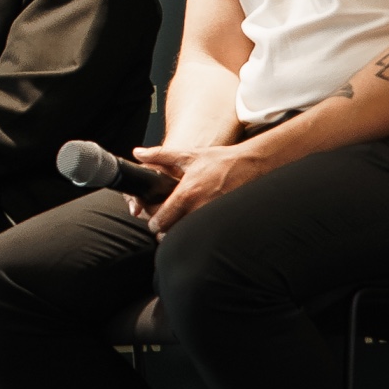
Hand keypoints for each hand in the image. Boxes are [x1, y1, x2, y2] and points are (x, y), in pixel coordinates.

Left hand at [136, 142, 260, 234]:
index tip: (154, 217)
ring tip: (180, 221)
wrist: (250, 165)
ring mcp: (210, 218)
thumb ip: (160, 155)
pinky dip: (197, 232)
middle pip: (170, 233)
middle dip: (165, 229)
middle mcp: (198, 209)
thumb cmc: (220, 161)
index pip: (160, 221)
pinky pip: (203, 234)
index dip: (153, 221)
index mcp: (186, 195)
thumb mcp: (188, 155)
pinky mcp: (222, 222)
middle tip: (166, 220)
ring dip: (180, 231)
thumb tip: (138, 153)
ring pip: (186, 236)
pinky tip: (197, 223)